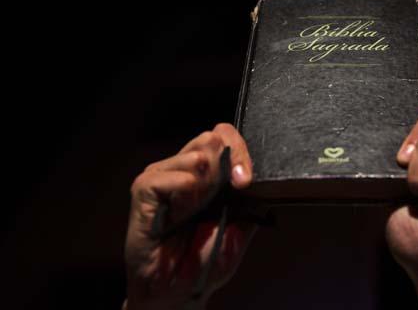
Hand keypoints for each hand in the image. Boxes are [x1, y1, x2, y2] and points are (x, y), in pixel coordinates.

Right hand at [124, 124, 254, 309]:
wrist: (178, 291)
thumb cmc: (206, 261)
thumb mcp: (240, 228)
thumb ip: (251, 201)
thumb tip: (264, 180)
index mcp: (210, 176)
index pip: (224, 137)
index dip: (239, 150)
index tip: (246, 179)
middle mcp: (188, 172)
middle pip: (211, 137)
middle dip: (230, 158)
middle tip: (237, 184)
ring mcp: (165, 180)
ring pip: (191, 151)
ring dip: (207, 174)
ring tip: (207, 200)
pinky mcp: (143, 194)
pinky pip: (159, 176)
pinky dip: (179, 181)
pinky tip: (189, 192)